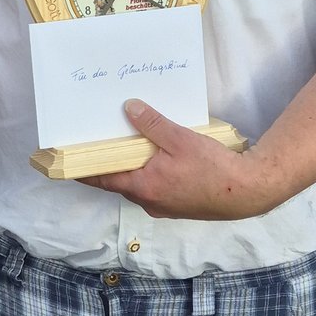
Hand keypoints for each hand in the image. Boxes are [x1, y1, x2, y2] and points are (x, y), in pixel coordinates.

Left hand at [85, 100, 269, 219]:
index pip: (102, 179)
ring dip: (132, 167)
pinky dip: (150, 172)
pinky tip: (158, 157)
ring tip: (128, 145)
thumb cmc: (213, 168)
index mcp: (143, 187)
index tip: (67, 162)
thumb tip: (128, 109)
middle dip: (109, 163)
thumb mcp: (180, 139)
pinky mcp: (180, 205)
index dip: (83, 170)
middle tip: (99, 143)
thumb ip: (152, 124)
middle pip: (120, 181)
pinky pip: (156, 187)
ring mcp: (165, 206)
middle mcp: (149, 201)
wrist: (248, 192)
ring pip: (139, 184)